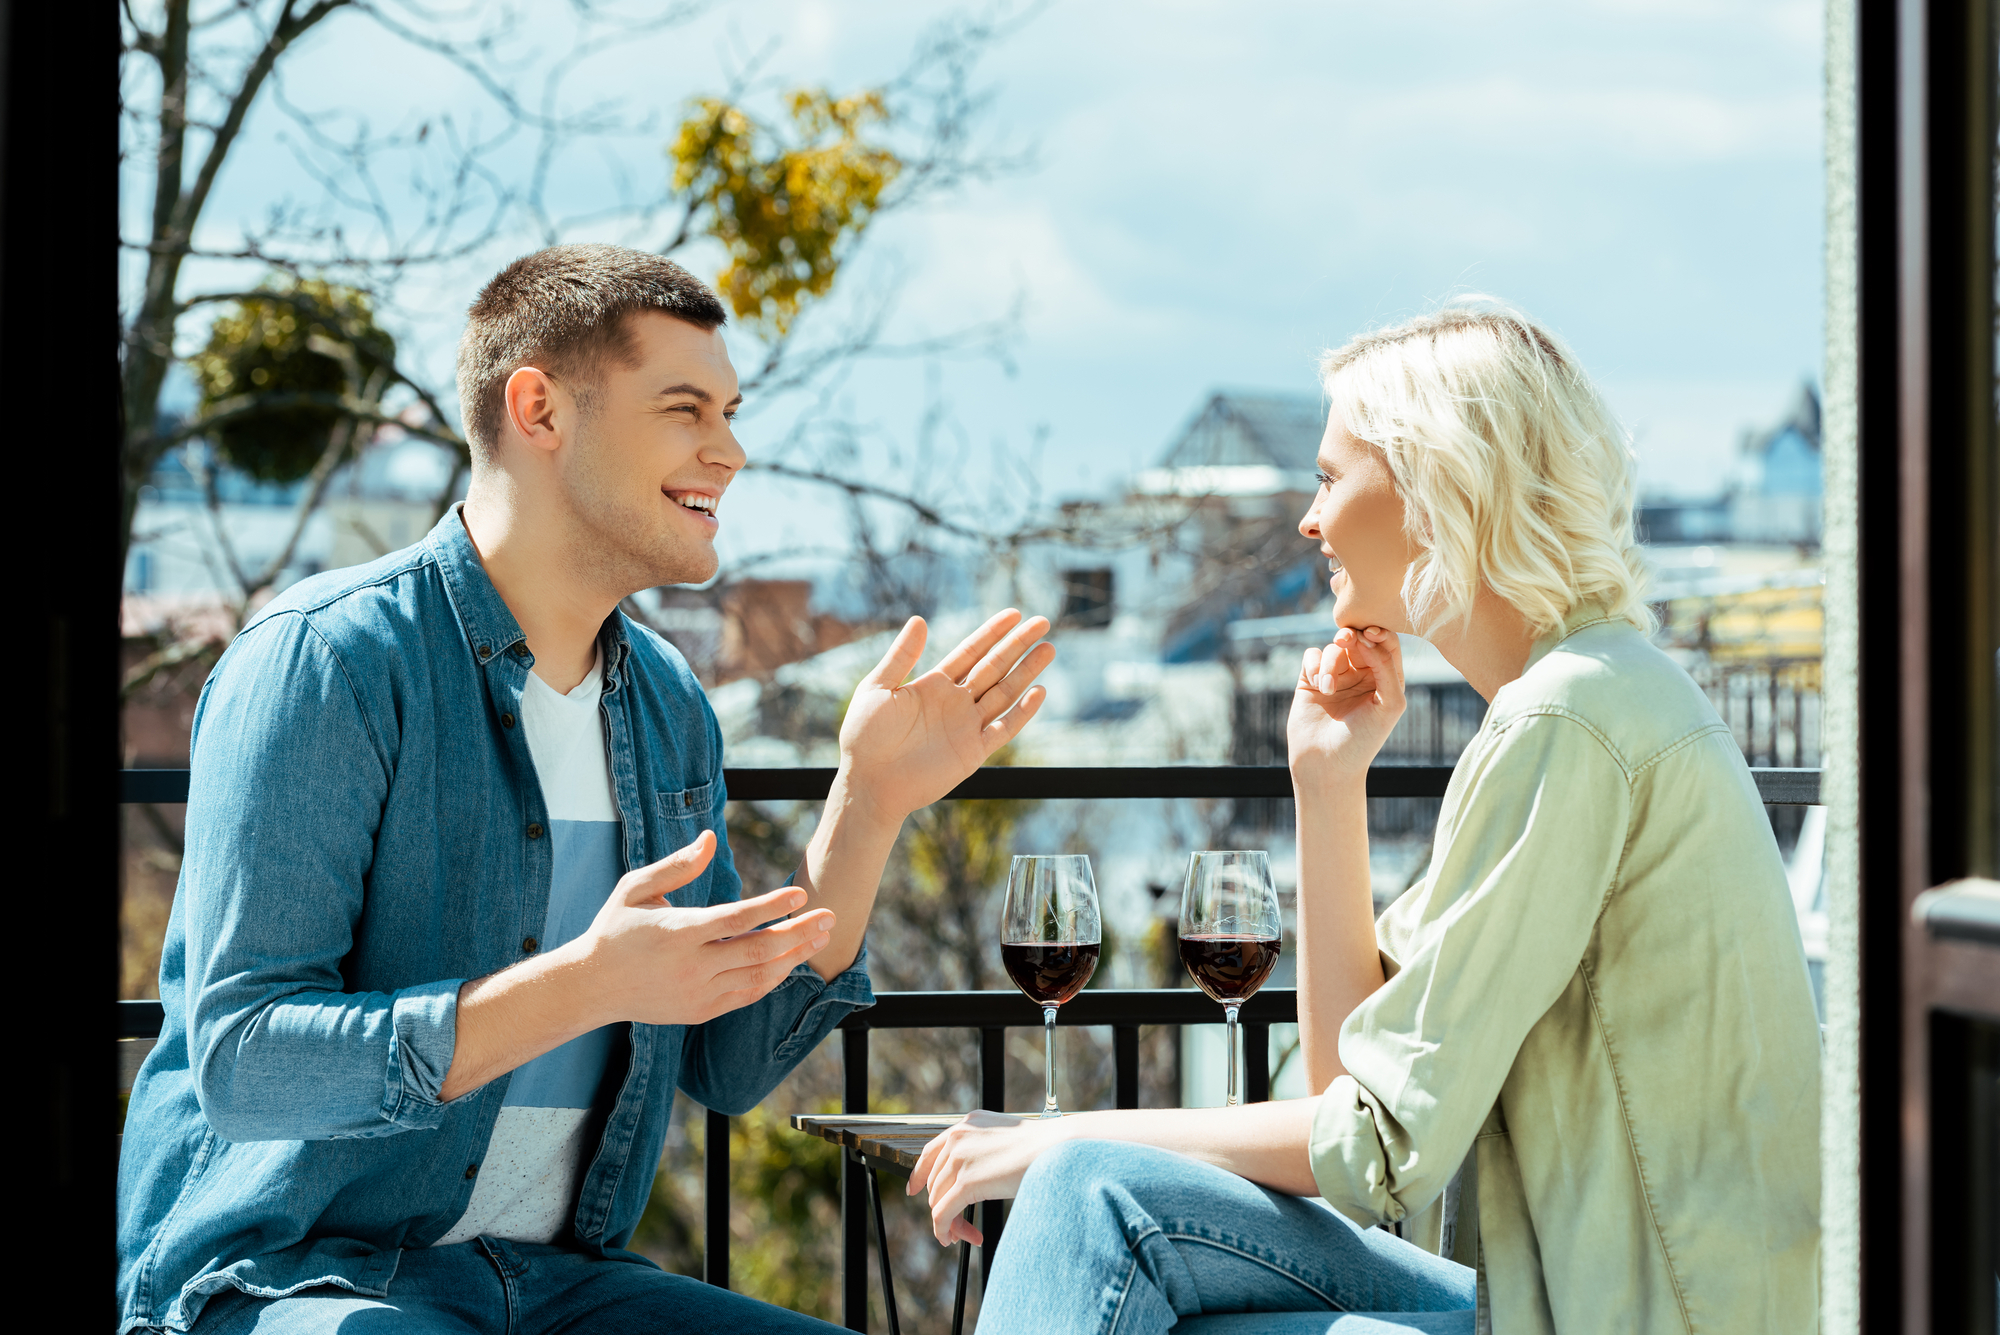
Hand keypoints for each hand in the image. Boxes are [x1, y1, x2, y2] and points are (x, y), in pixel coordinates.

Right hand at [575, 831, 834, 1026]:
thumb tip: (710, 838)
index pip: (734, 919)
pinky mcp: (700, 1012)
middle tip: (830, 915)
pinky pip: (746, 995)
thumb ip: (676, 865)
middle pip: (757, 951)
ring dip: (794, 957)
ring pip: (758, 977)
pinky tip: (792, 960)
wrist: (590, 987)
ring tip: (820, 936)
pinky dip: (772, 979)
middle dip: (798, 933)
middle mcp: (690, 967)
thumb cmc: (614, 929)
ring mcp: (697, 994)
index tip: (800, 893)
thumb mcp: (635, 889)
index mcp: (676, 933)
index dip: (771, 906)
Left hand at [837, 611, 1054, 819]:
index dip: (992, 633)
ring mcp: (966, 726)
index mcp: (933, 685)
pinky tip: (1038, 692)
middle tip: (1043, 622)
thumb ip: (901, 656)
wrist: (868, 782)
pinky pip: (1003, 729)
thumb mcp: (877, 687)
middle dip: (1018, 645)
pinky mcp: (973, 752)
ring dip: (1027, 671)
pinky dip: (1022, 712)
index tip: (1015, 614)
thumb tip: (919, 619)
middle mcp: (954, 702)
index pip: (970, 651)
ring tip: (1049, 649)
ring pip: (1004, 693)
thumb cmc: (865, 736)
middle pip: (994, 667)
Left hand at [908, 1111, 1061, 1245]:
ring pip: (937, 1200)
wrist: (1058, 1149)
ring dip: (950, 1222)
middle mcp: (958, 1137)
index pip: (930, 1150)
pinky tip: (952, 1239)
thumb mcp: (1003, 1139)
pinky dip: (943, 1230)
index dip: (919, 1174)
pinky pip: (942, 1214)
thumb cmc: (1042, 1148)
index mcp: (967, 1124)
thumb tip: (967, 1178)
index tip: (913, 1190)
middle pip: (935, 1182)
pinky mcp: (966, 1182)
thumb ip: (981, 1150)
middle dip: (944, 1206)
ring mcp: (960, 1158)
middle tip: (959, 1226)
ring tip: (967, 1234)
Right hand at [1288, 625, 1405, 786]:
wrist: (1326, 765)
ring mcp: (1335, 677)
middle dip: (1351, 636)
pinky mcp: (1310, 682)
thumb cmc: (1363, 740)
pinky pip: (1312, 656)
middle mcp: (1361, 675)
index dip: (1379, 632)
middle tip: (1345, 640)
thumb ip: (1386, 667)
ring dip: (1331, 663)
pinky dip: (1315, 666)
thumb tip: (1365, 637)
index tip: (1369, 634)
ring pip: (1334, 648)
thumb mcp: (1390, 704)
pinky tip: (1318, 686)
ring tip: (1329, 689)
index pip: (1386, 644)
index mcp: (1385, 679)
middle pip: (1358, 639)